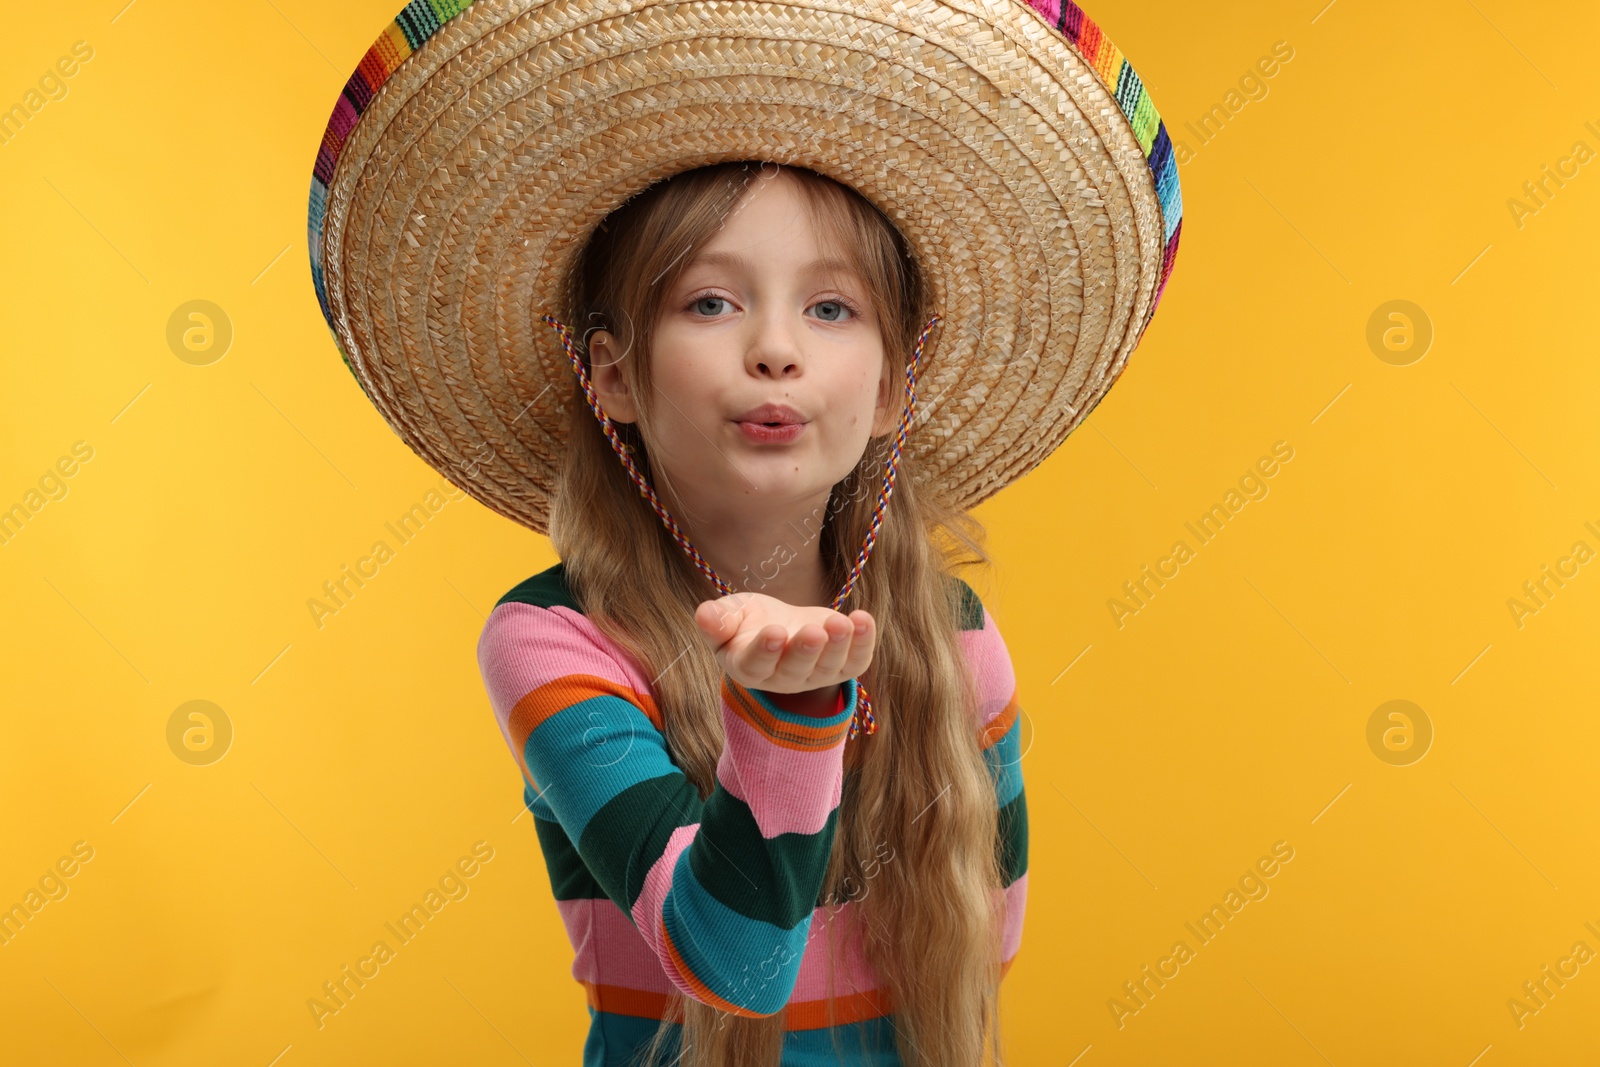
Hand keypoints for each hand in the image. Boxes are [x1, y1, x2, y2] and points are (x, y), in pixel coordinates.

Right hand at [693, 591, 875, 695]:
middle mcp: (783, 678)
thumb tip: (703, 615)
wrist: (781, 625)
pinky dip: (864, 642)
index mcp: (749, 667)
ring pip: (828, 667)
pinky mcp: (841, 666)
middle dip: (806, 651)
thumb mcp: (729, 614)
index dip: (765, 651)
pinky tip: (864, 619)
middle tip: (814, 632)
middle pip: (795, 670)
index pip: (755, 665)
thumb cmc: (748, 622)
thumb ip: (716, 619)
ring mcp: (814, 676)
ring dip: (839, 645)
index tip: (774, 632)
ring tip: (842, 622)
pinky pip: (856, 661)